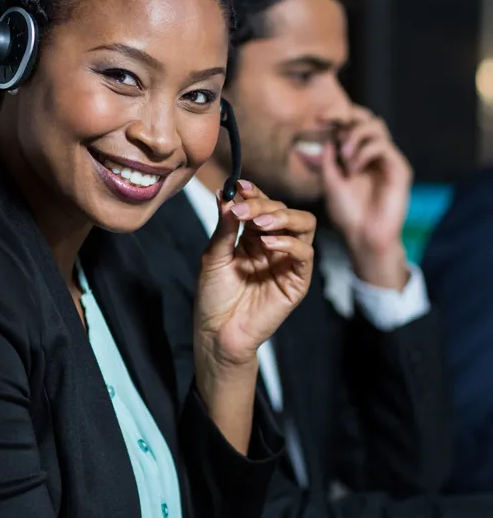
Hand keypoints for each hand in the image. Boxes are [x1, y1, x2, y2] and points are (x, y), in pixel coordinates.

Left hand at [195, 179, 315, 370]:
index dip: (254, 192)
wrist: (216, 332)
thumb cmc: (213, 296)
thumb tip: (225, 195)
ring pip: (304, 226)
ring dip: (283, 217)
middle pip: (284, 210)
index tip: (238, 186)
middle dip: (264, 204)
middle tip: (243, 210)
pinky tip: (267, 243)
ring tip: (259, 223)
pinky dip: (289, 243)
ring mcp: (287, 262)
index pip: (263, 205)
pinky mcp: (297, 282)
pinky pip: (305, 255)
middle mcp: (274, 245)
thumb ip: (224, 227)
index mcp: (253, 236)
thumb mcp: (214, 256)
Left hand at [322, 105, 411, 288]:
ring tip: (344, 156)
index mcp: (358, 155)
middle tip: (334, 131)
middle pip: (367, 118)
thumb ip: (328, 158)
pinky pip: (383, 146)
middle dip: (349, 119)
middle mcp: (374, 154)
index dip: (338, 116)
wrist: (363, 236)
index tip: (318, 119)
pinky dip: (364, 152)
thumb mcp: (329, 182)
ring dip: (355, 136)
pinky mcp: (399, 168)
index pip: (353, 125)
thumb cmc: (347, 213)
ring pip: (377, 126)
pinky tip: (354, 168)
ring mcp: (388, 160)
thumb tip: (328, 136)